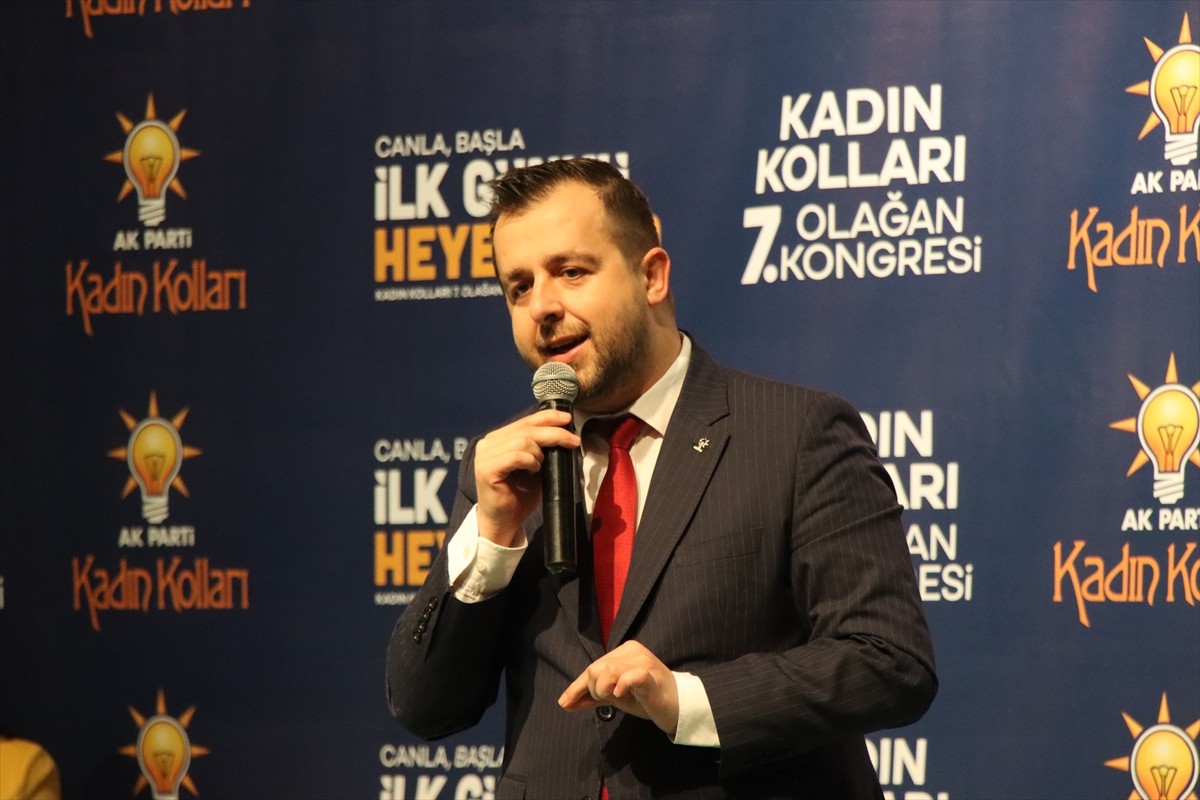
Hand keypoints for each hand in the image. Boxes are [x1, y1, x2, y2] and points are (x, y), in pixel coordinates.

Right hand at [474, 409, 579, 546]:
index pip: (525, 421)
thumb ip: (542, 448)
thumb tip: (564, 432)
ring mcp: (484, 455)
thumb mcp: (536, 466)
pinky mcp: (486, 469)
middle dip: (554, 433)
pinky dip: (530, 461)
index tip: (568, 419)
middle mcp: (488, 443)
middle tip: (573, 441)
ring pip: (522, 441)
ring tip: (540, 467)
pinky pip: (515, 456)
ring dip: (539, 454)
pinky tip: (533, 471)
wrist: (505, 521)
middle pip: (527, 429)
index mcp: (498, 438)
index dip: (548, 418)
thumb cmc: (520, 495)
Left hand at [558, 641, 679, 737]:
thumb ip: (592, 696)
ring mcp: (643, 662)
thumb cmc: (644, 698)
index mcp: (624, 651)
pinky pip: (630, 676)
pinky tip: (620, 694)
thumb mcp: (615, 695)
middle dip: (592, 689)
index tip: (565, 702)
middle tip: (605, 699)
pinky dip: (621, 686)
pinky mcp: (651, 677)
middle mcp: (632, 652)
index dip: (576, 686)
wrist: (676, 706)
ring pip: (607, 670)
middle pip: (596, 668)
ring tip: (614, 697)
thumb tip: (565, 702)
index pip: (593, 666)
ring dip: (603, 689)